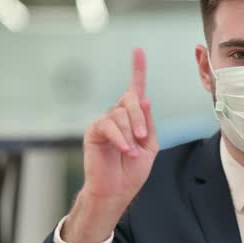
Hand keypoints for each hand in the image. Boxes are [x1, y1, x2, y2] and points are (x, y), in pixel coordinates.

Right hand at [62, 48, 157, 242]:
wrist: (117, 191)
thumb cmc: (132, 171)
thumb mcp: (149, 145)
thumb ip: (148, 123)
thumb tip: (145, 99)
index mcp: (132, 118)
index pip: (135, 89)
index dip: (137, 69)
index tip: (138, 51)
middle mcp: (117, 116)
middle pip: (131, 99)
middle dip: (140, 116)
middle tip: (142, 137)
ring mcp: (105, 122)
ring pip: (121, 114)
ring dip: (131, 132)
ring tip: (133, 151)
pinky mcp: (94, 131)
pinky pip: (109, 126)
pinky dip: (120, 139)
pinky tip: (126, 151)